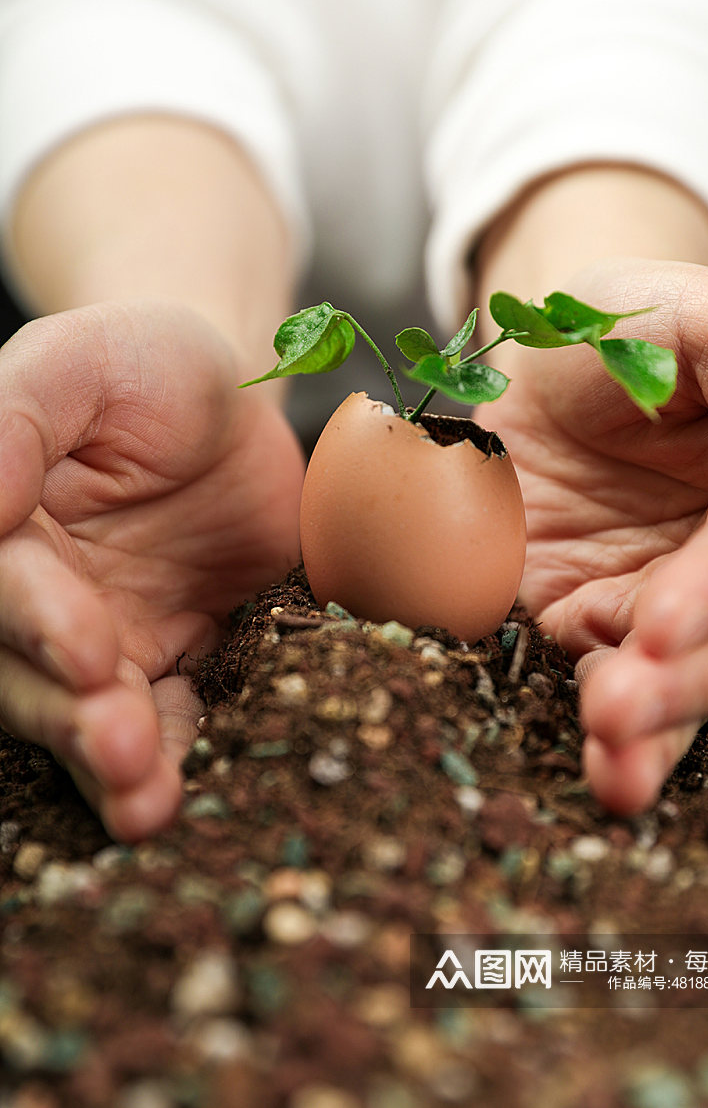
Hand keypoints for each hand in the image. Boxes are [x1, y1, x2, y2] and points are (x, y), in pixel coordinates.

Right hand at [0, 303, 303, 838]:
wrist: (229, 405)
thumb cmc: (147, 364)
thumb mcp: (82, 362)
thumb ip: (16, 417)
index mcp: (1, 520)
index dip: (35, 619)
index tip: (86, 647)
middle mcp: (35, 592)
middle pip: (26, 670)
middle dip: (69, 713)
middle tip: (119, 743)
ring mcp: (98, 636)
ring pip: (82, 712)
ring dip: (110, 762)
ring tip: (145, 802)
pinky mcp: (164, 658)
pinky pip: (164, 718)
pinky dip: (171, 755)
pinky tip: (176, 789)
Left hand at [475, 259, 707, 813]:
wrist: (532, 360)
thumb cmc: (622, 319)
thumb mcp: (695, 314)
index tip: (666, 618)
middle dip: (690, 674)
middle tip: (623, 703)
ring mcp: (666, 597)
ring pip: (690, 677)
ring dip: (656, 726)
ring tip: (611, 756)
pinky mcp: (601, 625)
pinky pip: (621, 687)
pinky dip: (620, 741)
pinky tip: (609, 775)